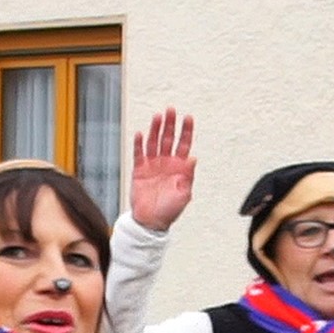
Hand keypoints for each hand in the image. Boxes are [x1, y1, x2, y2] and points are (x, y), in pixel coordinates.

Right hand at [127, 108, 195, 231]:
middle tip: (171, 110)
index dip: (186, 130)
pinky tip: (141, 133)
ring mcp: (152, 165)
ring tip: (157, 117)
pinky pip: (139, 154)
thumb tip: (194, 158)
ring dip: (156, 129)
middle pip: (168, 138)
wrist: (150, 222)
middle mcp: (166, 163)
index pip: (184, 144)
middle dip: (170, 124)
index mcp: (179, 167)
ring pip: (154, 142)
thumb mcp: (184, 194)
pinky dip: (139, 144)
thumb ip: (188, 176)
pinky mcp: (139, 170)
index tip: (188, 117)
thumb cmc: (169, 210)